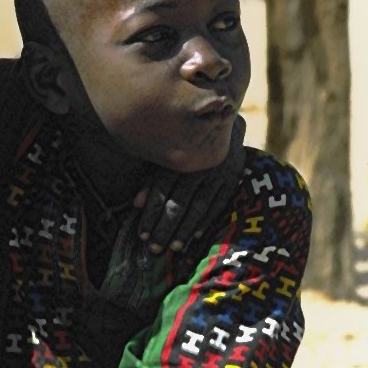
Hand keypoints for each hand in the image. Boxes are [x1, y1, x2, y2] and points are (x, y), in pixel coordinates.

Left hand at [135, 115, 246, 252]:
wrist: (222, 119)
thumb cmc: (184, 141)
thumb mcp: (166, 154)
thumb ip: (151, 177)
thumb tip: (135, 203)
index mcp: (178, 159)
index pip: (161, 190)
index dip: (150, 213)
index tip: (141, 234)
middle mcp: (197, 167)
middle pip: (178, 202)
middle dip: (164, 227)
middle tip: (153, 248)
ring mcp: (217, 174)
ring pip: (198, 207)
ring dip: (185, 229)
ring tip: (173, 247)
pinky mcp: (232, 178)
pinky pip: (219, 203)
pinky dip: (207, 220)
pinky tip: (196, 236)